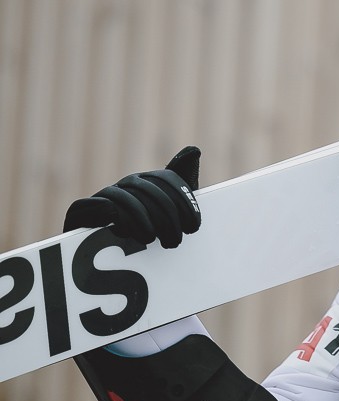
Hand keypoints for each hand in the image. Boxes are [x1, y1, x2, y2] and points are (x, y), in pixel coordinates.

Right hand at [63, 146, 201, 248]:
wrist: (102, 251)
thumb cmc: (146, 230)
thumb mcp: (169, 210)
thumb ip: (183, 182)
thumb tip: (194, 149)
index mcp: (148, 180)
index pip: (167, 180)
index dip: (184, 203)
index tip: (193, 227)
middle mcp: (127, 183)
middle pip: (150, 192)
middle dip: (167, 219)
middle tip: (175, 241)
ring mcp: (105, 195)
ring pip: (128, 201)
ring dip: (142, 222)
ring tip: (151, 240)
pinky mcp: (82, 210)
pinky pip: (102, 209)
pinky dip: (117, 220)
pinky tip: (126, 233)